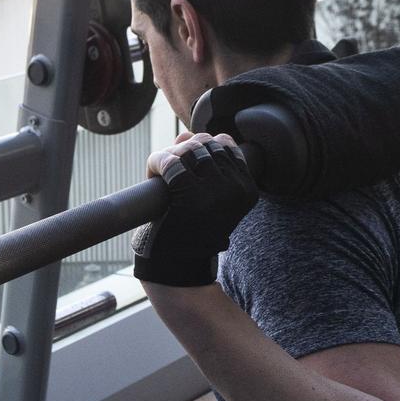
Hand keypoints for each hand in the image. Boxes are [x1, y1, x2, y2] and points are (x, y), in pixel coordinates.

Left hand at [134, 131, 257, 286]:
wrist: (177, 266)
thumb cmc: (190, 231)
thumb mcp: (207, 197)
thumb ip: (202, 161)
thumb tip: (188, 134)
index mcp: (247, 190)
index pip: (226, 144)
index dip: (203, 146)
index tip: (189, 165)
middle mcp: (236, 189)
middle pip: (205, 143)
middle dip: (184, 150)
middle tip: (170, 171)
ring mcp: (214, 192)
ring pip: (188, 149)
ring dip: (169, 156)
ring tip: (161, 174)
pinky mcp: (188, 195)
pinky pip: (169, 162)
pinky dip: (156, 162)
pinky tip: (152, 174)